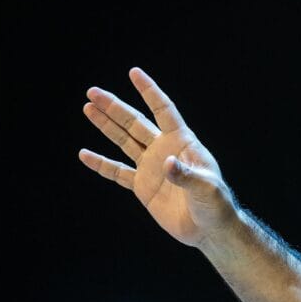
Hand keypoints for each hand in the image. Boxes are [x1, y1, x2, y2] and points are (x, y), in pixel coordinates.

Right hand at [78, 67, 234, 247]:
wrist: (209, 229)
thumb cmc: (216, 204)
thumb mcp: (207, 188)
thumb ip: (186, 176)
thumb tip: (167, 163)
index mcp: (182, 142)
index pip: (163, 110)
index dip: (149, 91)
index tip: (133, 72)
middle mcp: (164, 149)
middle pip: (135, 123)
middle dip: (115, 107)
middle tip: (92, 92)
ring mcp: (151, 167)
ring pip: (124, 141)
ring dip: (106, 126)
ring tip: (88, 108)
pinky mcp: (143, 187)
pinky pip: (118, 172)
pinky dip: (101, 164)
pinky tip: (84, 154)